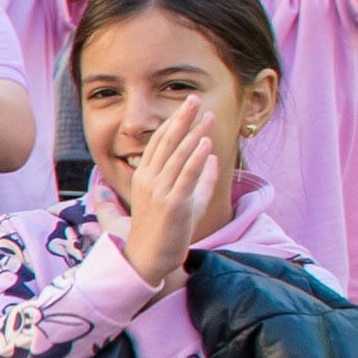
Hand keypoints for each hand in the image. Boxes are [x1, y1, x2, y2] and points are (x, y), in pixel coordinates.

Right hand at [115, 108, 226, 286]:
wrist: (149, 258)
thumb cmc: (164, 232)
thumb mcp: (185, 201)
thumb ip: (198, 179)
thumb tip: (213, 159)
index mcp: (144, 178)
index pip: (158, 144)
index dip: (173, 123)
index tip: (187, 107)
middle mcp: (148, 181)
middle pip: (166, 143)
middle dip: (181, 119)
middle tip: (193, 99)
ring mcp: (159, 191)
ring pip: (177, 156)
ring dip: (194, 133)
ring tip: (207, 116)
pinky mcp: (173, 204)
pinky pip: (185, 176)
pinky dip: (196, 158)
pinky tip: (206, 143)